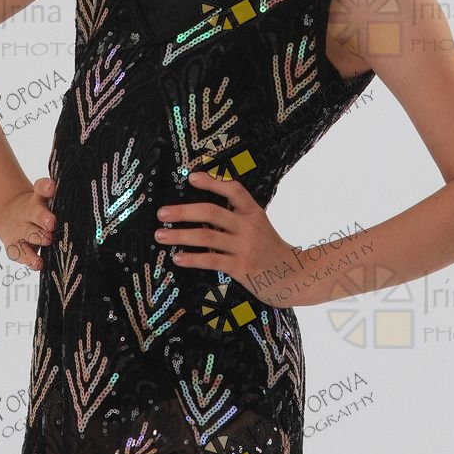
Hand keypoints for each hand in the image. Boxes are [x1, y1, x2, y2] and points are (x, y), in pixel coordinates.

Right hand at [0, 176, 56, 271]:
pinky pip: (22, 254)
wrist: (10, 217)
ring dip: (38, 237)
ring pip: (29, 234)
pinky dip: (30, 260)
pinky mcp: (14, 247)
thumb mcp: (44, 201)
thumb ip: (55, 198)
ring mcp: (20, 230)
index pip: (41, 188)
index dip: (45, 188)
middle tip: (52, 222)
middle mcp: (27, 213)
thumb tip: (77, 200)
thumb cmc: (38, 209)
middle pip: (35, 213)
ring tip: (48, 240)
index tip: (51, 187)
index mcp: (38, 199)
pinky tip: (38, 264)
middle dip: (44, 217)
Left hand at [155, 171, 303, 307]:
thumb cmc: (269, 249)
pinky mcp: (241, 267)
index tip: (191, 177)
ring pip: (206, 237)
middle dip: (183, 211)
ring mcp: (244, 247)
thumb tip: (199, 213)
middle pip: (211, 212)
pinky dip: (192, 258)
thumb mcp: (258, 226)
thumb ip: (234, 219)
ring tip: (160, 235)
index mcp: (253, 212)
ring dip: (180, 235)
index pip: (233, 190)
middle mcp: (248, 227)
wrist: (293, 276)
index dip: (212, 182)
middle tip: (161, 213)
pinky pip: (211, 260)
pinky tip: (177, 258)